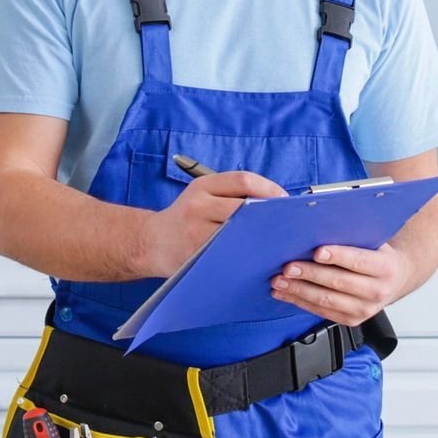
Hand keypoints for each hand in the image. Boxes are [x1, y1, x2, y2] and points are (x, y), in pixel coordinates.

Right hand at [136, 172, 284, 277]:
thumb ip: (231, 194)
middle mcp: (197, 206)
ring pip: (239, 233)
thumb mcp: (201, 195)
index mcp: (202, 186)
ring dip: (261, 237)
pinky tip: (258, 256)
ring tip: (276, 241)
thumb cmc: (185, 218)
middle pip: (244, 208)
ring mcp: (196, 232)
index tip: (285, 200)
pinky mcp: (197, 256)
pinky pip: (229, 254)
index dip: (269, 189)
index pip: (243, 180)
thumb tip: (275, 202)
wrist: (151, 242)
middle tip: (286, 224)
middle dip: (269, 216)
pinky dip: (246, 254)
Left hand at [270, 242, 409, 326]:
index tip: (317, 251)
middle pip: (338, 282)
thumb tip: (320, 226)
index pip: (360, 261)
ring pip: (326, 300)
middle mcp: (377, 291)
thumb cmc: (378, 256)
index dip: (338, 256)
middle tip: (288, 267)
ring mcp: (365, 309)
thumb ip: (352, 236)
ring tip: (280, 281)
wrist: (395, 279)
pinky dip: (300, 302)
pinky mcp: (352, 320)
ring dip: (299, 290)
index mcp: (385, 267)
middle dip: (310, 274)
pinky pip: (322, 312)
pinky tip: (286, 293)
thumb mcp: (373, 241)